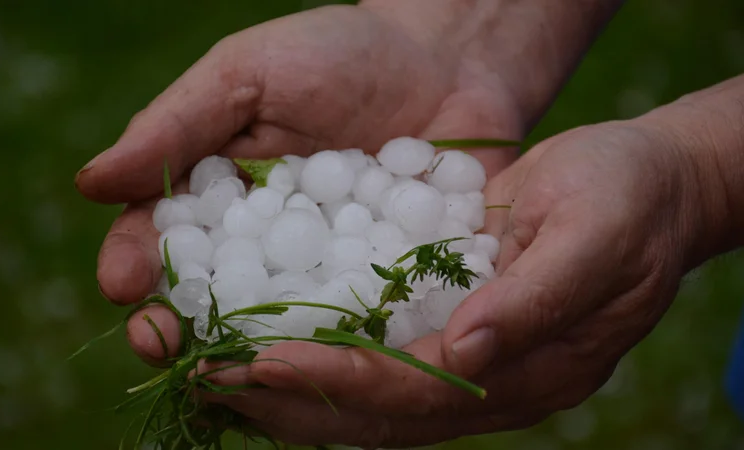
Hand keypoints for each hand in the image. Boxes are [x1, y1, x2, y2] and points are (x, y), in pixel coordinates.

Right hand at [75, 4, 522, 364]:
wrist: (443, 59)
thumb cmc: (335, 55)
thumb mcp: (249, 74)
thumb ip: (178, 125)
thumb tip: (92, 181)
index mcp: (220, 200)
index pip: (162, 242)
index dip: (135, 265)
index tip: (121, 283)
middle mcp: (267, 249)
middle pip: (213, 300)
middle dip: (183, 326)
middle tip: (162, 346)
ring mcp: (328, 273)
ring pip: (281, 327)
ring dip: (255, 352)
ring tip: (237, 369)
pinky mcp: (393, 285)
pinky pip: (365, 320)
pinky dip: (346, 343)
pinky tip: (331, 358)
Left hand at [211, 120, 711, 447]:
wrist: (647, 186)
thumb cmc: (627, 198)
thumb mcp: (595, 233)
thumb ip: (535, 299)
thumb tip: (465, 350)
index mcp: (531, 369)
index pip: (419, 391)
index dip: (342, 379)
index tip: (266, 360)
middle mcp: (491, 380)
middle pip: (379, 411)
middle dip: (293, 398)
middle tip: (211, 377)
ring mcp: (469, 360)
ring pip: (367, 396)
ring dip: (291, 388)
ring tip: (216, 373)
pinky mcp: (448, 328)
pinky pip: (373, 355)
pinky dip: (316, 356)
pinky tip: (263, 342)